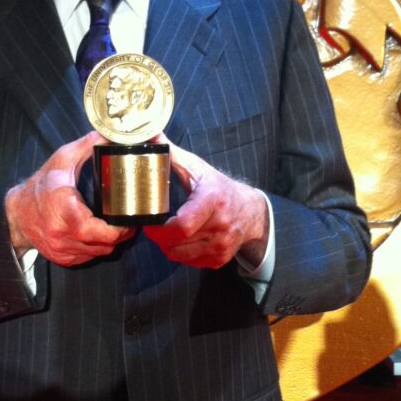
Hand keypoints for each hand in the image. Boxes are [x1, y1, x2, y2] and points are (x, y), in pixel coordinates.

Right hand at [5, 131, 133, 265]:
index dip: (116, 229)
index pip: (93, 229)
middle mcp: (61, 233)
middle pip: (103, 244)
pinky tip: (97, 235)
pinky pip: (88, 257)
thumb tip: (110, 136)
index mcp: (63, 208)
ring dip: (110, 242)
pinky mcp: (62, 258)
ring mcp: (61, 249)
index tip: (127, 220)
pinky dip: (96, 248)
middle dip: (120, 235)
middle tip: (129, 222)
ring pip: (98, 253)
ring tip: (116, 227)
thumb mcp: (61, 160)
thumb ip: (87, 146)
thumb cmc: (39, 187)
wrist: (16, 214)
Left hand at [143, 138, 268, 268]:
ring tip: (166, 234)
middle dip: (160, 238)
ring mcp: (222, 245)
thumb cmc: (219, 187)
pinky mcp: (220, 259)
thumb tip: (150, 136)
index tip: (149, 224)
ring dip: (168, 247)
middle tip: (154, 228)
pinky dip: (181, 254)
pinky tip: (182, 241)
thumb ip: (172, 155)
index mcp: (213, 201)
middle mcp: (220, 226)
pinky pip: (191, 263)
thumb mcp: (198, 168)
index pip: (182, 226)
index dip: (160, 230)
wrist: (251, 211)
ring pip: (181, 256)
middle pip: (177, 243)